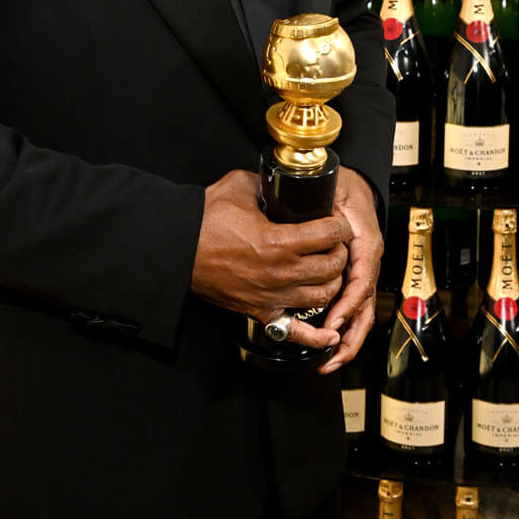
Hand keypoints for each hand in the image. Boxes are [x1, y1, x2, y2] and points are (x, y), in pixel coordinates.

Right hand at [190, 169, 351, 350]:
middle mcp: (281, 272)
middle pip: (333, 267)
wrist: (178, 249)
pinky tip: (329, 332)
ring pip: (323, 295)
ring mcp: (272, 296)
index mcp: (279, 241)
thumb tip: (283, 183)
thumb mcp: (239, 187)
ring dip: (332, 282)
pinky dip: (317, 336)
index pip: (329, 235)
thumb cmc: (203, 220)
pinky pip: (297, 331)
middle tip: (335, 244)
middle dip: (339, 252)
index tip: (338, 222)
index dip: (339, 225)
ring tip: (327, 270)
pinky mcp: (261, 312)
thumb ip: (267, 183)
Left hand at [313, 166, 383, 375]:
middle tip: (331, 356)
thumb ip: (327, 209)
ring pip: (361, 313)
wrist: (351, 183)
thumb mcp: (335, 191)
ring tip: (329, 362)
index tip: (331, 321)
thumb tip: (321, 227)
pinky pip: (351, 307)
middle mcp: (367, 263)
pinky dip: (343, 328)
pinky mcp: (352, 278)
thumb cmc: (342, 186)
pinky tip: (329, 345)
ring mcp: (362, 272)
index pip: (361, 281)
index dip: (347, 304)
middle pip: (365, 307)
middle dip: (350, 335)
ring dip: (348, 340)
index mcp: (366, 245)